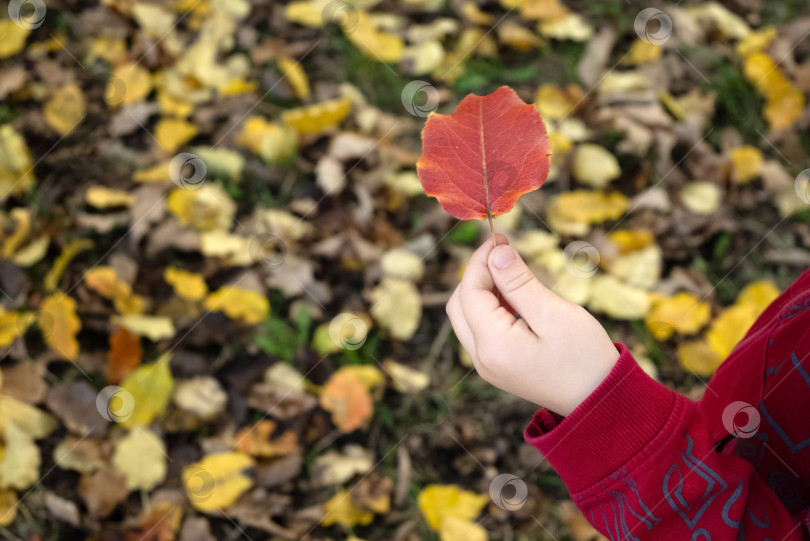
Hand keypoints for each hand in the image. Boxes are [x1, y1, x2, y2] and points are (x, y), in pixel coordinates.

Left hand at [446, 235, 619, 416]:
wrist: (600, 402)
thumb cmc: (585, 358)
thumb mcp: (554, 314)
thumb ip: (520, 283)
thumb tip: (496, 254)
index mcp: (493, 346)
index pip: (469, 292)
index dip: (480, 261)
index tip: (500, 239)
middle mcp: (482, 359)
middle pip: (459, 305)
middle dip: (477, 274)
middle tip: (505, 253)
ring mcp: (488, 365)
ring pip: (467, 317)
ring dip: (484, 290)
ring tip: (515, 274)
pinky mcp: (498, 366)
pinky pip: (482, 330)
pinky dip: (492, 307)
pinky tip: (517, 297)